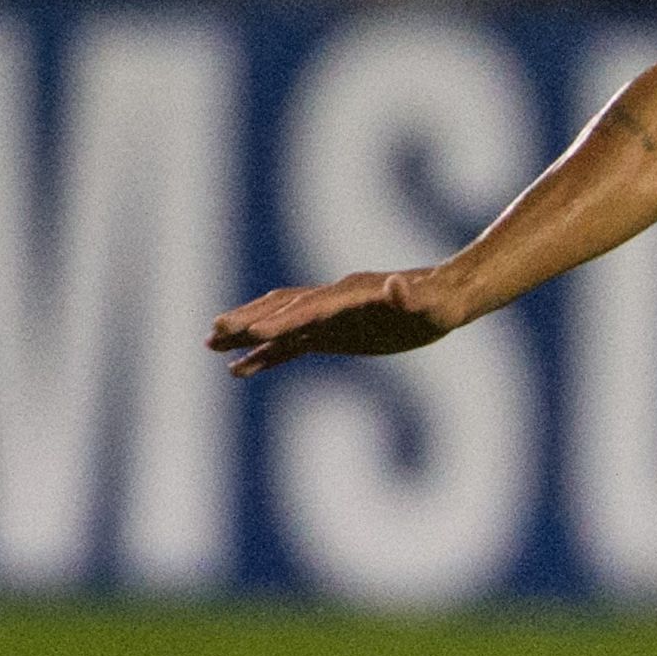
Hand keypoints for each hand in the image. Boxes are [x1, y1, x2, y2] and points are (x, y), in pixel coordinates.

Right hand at [210, 268, 457, 376]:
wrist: (445, 297)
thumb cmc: (441, 303)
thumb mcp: (433, 304)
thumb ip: (411, 297)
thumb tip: (396, 286)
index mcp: (351, 295)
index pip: (311, 306)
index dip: (284, 319)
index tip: (254, 332)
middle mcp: (333, 302)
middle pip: (283, 308)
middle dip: (250, 320)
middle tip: (214, 331)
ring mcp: (329, 317)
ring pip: (279, 323)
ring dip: (247, 333)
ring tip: (211, 343)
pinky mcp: (331, 334)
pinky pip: (290, 345)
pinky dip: (265, 355)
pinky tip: (239, 369)